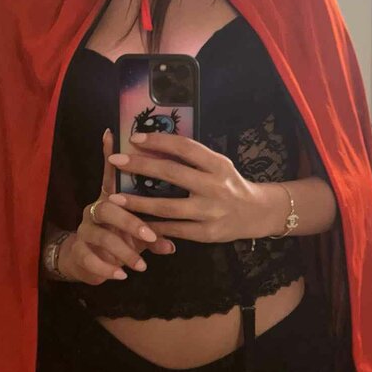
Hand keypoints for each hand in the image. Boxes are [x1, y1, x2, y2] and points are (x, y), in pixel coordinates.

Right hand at [57, 128, 175, 283]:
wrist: (86, 263)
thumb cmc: (118, 240)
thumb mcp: (138, 236)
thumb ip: (154, 234)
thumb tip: (173, 243)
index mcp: (111, 199)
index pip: (111, 174)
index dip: (110, 154)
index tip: (112, 133)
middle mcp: (95, 209)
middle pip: (109, 207)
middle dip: (131, 221)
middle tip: (150, 236)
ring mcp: (85, 229)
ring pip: (100, 234)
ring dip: (123, 250)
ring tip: (140, 265)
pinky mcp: (78, 250)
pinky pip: (90, 258)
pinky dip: (107, 268)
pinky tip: (120, 275)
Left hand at [106, 131, 266, 242]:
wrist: (256, 213)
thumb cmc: (230, 184)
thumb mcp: (218, 165)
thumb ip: (193, 158)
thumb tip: (154, 145)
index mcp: (218, 164)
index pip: (185, 147)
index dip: (159, 141)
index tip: (134, 138)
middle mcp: (215, 186)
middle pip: (172, 173)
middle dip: (140, 166)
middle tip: (116, 160)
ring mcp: (211, 212)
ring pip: (168, 206)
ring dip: (138, 203)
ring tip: (114, 198)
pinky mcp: (207, 233)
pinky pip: (174, 229)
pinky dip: (153, 226)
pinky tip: (134, 221)